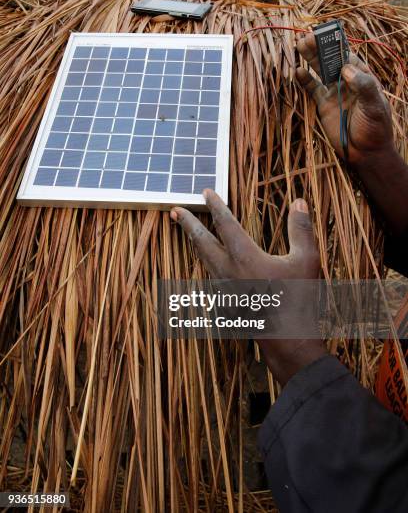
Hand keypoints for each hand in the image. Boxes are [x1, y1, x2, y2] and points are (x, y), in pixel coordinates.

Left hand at [170, 190, 326, 384]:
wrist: (288, 341)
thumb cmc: (299, 300)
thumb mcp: (306, 260)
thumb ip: (301, 229)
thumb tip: (299, 201)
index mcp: (245, 258)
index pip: (225, 224)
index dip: (215, 206)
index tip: (205, 192)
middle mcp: (228, 271)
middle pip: (201, 241)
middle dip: (187, 224)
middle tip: (174, 210)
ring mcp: (223, 289)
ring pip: (203, 260)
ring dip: (195, 242)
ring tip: (188, 231)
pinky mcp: (225, 303)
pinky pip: (210, 277)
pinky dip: (205, 263)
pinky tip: (209, 263)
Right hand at [296, 34, 393, 164]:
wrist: (365, 152)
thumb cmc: (376, 128)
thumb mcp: (375, 106)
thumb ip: (363, 86)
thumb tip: (346, 68)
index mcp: (363, 78)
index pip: (349, 56)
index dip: (338, 44)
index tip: (328, 34)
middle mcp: (347, 82)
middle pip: (332, 60)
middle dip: (321, 48)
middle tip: (309, 37)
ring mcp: (334, 92)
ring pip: (320, 70)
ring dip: (311, 58)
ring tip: (300, 45)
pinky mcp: (324, 105)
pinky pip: (312, 89)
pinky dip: (305, 80)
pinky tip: (298, 71)